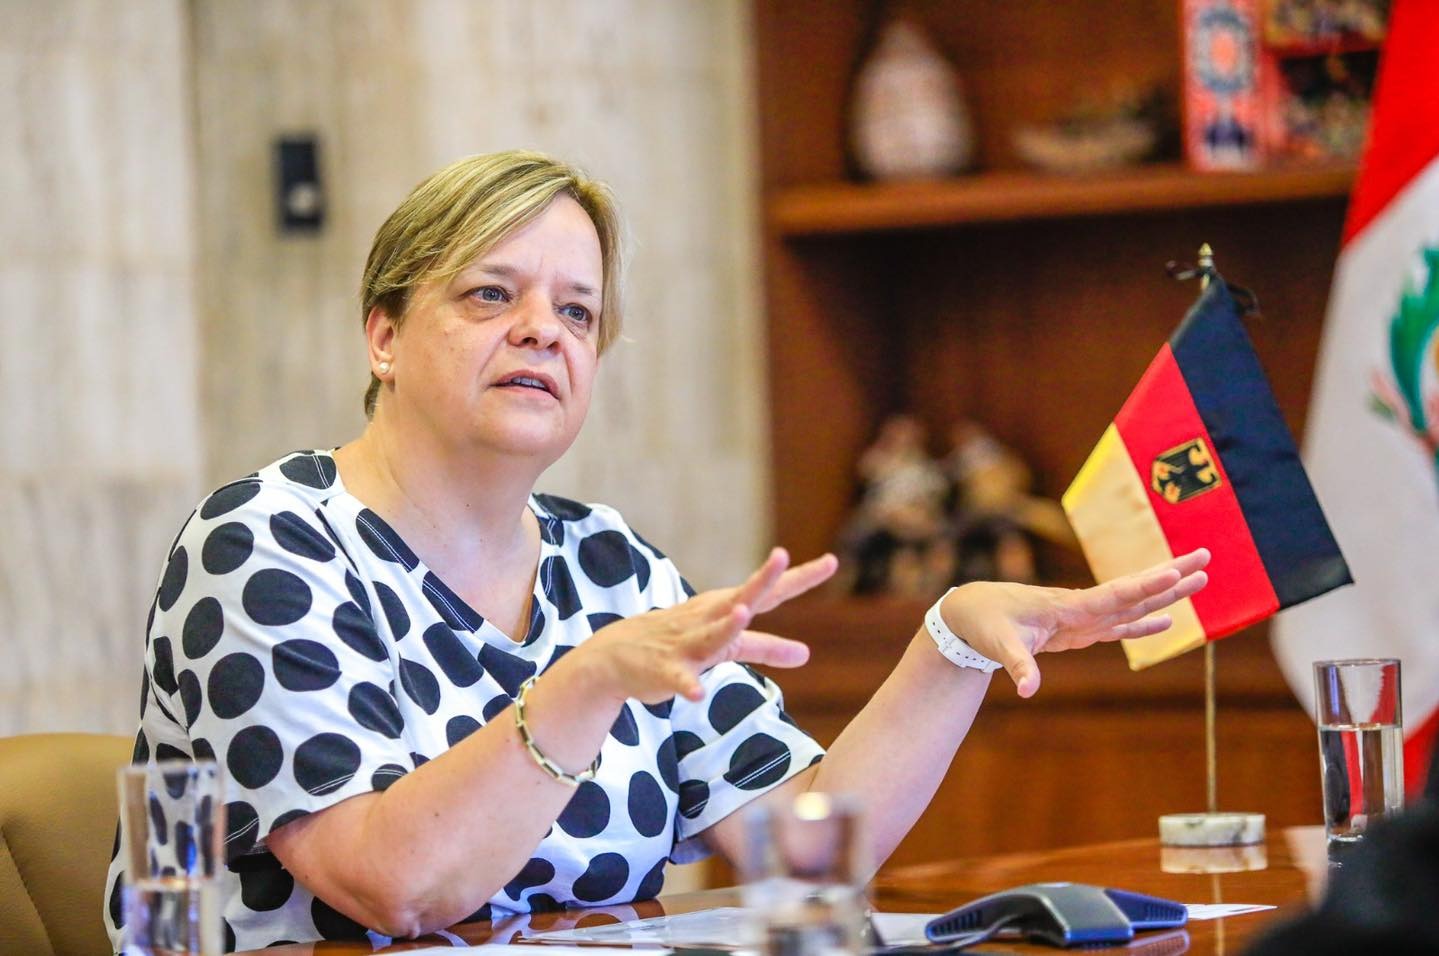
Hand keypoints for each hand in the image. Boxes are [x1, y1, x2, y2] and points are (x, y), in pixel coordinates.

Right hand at [582, 548, 837, 703]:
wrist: (616, 656)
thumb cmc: (679, 644)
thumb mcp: (727, 645)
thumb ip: (765, 647)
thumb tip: (807, 654)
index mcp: (726, 610)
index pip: (770, 593)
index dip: (800, 578)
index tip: (833, 561)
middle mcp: (709, 620)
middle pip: (740, 598)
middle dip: (761, 579)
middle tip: (781, 556)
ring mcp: (686, 645)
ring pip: (709, 635)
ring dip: (725, 625)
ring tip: (741, 612)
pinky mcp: (665, 671)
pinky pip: (678, 680)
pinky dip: (687, 685)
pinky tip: (696, 693)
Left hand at [939, 549, 1209, 697]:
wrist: (973, 612)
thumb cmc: (986, 625)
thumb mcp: (1000, 646)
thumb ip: (1018, 666)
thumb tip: (1028, 690)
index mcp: (1069, 607)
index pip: (1115, 595)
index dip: (1146, 587)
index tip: (1175, 570)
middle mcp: (1083, 607)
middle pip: (1136, 591)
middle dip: (1171, 576)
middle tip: (1206, 557)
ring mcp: (1084, 617)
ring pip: (1134, 604)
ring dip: (1166, 593)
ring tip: (1201, 579)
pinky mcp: (1080, 629)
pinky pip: (1119, 625)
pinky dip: (1144, 624)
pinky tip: (1168, 621)